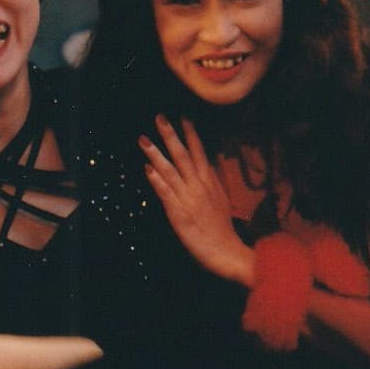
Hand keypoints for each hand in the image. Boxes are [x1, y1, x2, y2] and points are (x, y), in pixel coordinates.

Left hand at [140, 115, 253, 286]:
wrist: (226, 252)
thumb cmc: (222, 228)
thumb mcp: (222, 197)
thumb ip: (215, 177)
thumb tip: (212, 158)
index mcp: (209, 182)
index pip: (199, 152)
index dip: (191, 134)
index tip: (183, 116)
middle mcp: (199, 186)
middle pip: (183, 156)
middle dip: (170, 135)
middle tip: (159, 117)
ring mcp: (188, 198)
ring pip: (170, 171)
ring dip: (156, 154)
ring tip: (143, 139)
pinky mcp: (178, 213)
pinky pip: (166, 193)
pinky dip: (157, 180)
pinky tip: (147, 169)